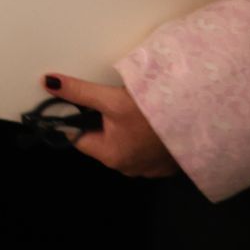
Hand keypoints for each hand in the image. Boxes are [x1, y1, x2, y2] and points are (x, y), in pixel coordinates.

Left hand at [43, 72, 178, 178]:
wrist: (201, 120)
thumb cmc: (154, 114)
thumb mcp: (112, 100)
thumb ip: (79, 92)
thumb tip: (49, 83)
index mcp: (110, 156)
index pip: (78, 136)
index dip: (74, 117)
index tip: (76, 101)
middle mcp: (128, 167)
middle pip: (101, 139)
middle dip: (101, 119)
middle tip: (110, 98)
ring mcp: (149, 167)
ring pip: (123, 142)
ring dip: (123, 126)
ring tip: (131, 106)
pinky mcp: (166, 162)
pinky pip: (145, 146)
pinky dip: (143, 133)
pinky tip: (150, 119)